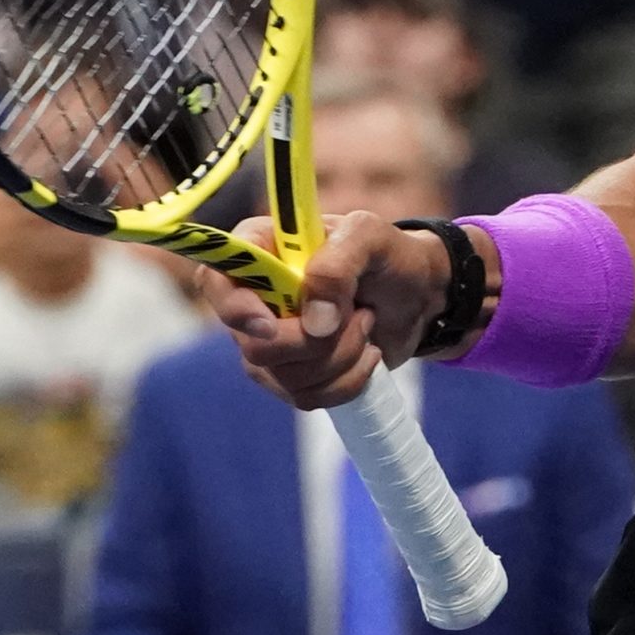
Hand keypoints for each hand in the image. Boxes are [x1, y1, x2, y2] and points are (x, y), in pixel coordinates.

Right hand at [194, 214, 450, 408]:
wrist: (419, 295)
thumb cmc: (389, 256)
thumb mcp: (371, 236)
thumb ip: (338, 262)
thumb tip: (313, 322)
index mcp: (261, 250)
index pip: (215, 279)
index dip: (234, 308)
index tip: (272, 322)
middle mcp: (254, 299)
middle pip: (255, 345)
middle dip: (317, 340)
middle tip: (357, 312)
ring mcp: (270, 342)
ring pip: (285, 376)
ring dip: (341, 355)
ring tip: (366, 323)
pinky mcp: (292, 376)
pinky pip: (306, 397)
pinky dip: (347, 381)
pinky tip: (366, 354)